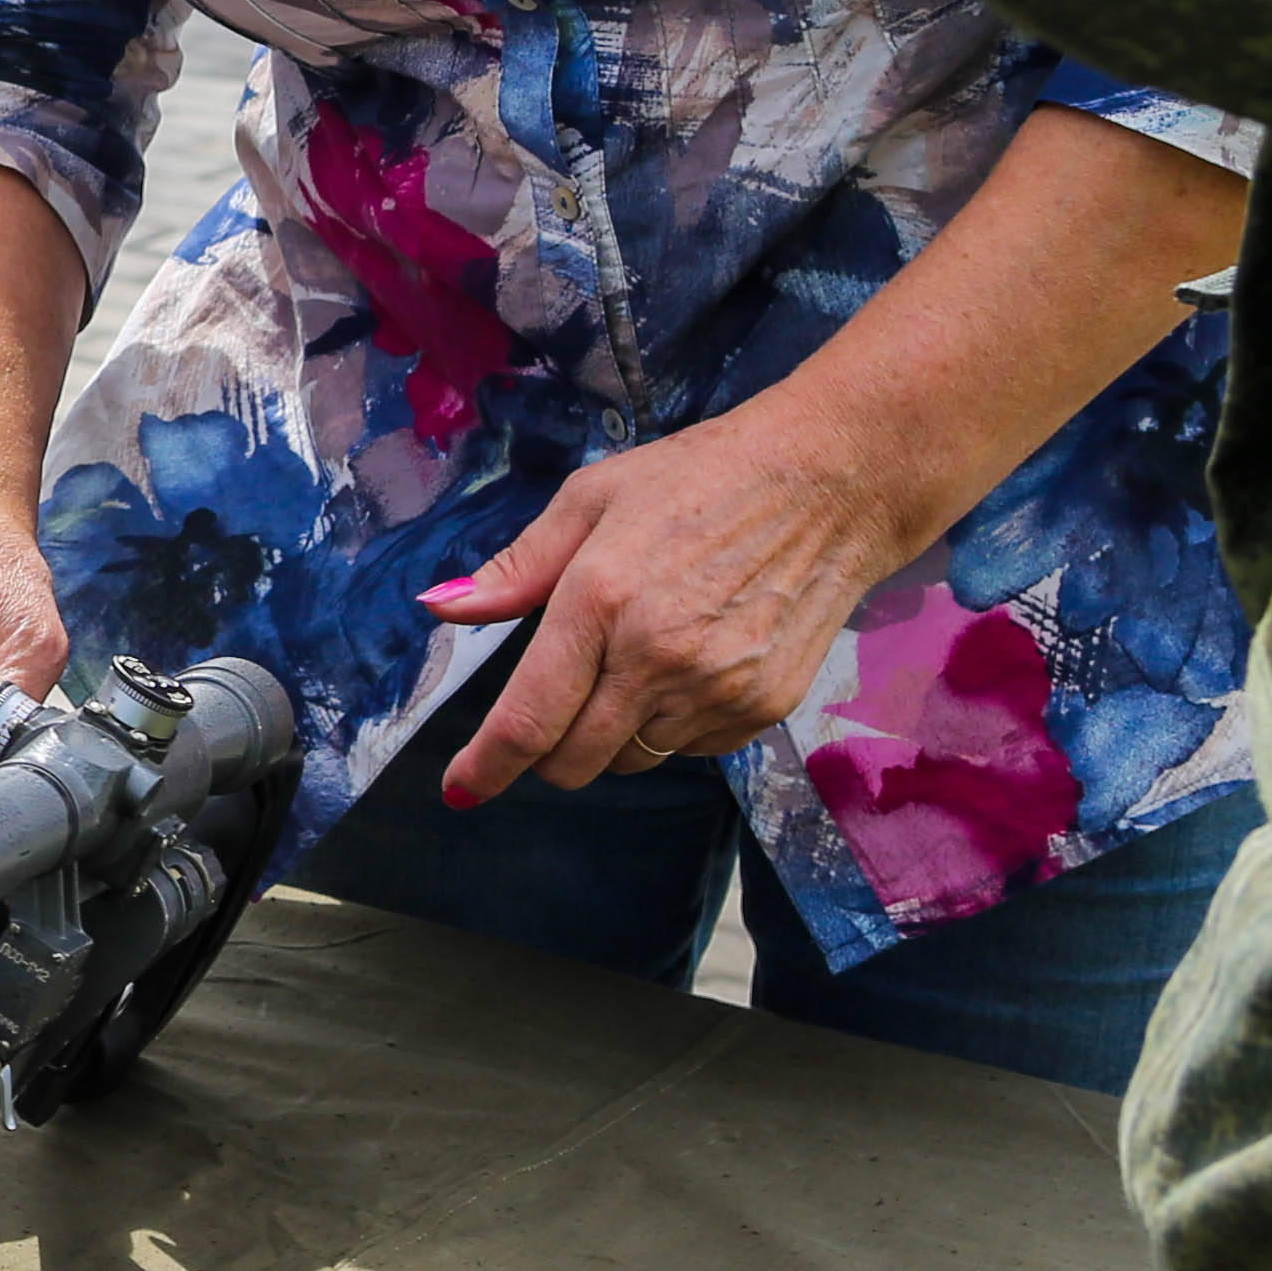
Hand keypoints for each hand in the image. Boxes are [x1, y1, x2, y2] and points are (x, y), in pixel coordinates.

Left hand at [421, 400, 922, 800]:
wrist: (830, 486)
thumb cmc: (699, 480)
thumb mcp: (591, 500)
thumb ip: (516, 569)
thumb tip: (441, 608)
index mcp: (600, 602)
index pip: (528, 719)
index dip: (487, 766)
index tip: (460, 790)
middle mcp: (657, 658)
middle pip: (575, 760)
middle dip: (546, 750)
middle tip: (556, 703)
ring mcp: (717, 690)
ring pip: (632, 760)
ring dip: (613, 734)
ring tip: (635, 661)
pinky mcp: (765, 707)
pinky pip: (690, 750)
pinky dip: (670, 727)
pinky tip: (687, 666)